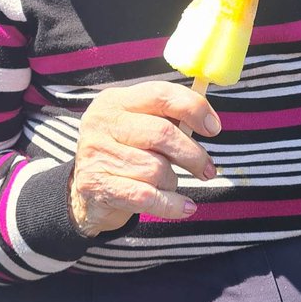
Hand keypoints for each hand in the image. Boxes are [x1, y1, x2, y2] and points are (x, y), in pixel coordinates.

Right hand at [69, 82, 219, 236]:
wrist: (87, 193)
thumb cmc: (126, 154)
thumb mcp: (140, 127)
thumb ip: (169, 119)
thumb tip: (209, 122)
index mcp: (115, 100)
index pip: (161, 95)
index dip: (194, 109)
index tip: (214, 129)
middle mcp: (102, 123)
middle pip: (162, 133)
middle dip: (192, 154)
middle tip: (207, 169)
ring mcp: (96, 153)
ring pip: (156, 168)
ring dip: (172, 181)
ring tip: (168, 184)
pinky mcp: (97, 185)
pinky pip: (147, 196)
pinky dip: (172, 204)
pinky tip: (185, 207)